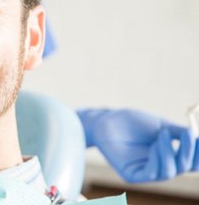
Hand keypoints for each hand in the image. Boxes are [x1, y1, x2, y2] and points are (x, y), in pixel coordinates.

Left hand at [78, 108, 198, 182]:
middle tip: (187, 133)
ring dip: (170, 152)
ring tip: (162, 134)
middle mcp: (159, 167)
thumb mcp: (161, 126)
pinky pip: (152, 173)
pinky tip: (154, 145)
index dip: (198, 154)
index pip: (191, 163)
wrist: (106, 120)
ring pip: (169, 172)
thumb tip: (198, 136)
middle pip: (183, 168)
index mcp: (168, 157)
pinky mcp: (132, 175)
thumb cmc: (131, 122)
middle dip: (188, 151)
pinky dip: (158, 159)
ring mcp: (145, 172)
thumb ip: (179, 134)